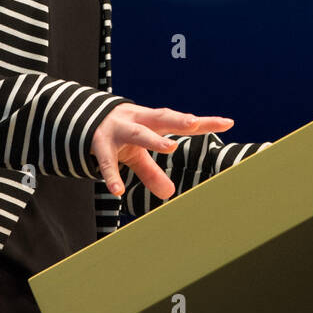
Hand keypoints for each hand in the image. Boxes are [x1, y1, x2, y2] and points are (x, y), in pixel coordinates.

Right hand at [91, 102, 233, 199]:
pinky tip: (117, 191)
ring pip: (138, 133)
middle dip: (178, 120)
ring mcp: (118, 131)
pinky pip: (107, 162)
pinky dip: (111, 175)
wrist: (83, 120)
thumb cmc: (120, 135)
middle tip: (194, 122)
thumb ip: (152, 171)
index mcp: (152, 120)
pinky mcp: (100, 145)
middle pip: (161, 118)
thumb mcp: (137, 154)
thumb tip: (169, 194)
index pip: (181, 121)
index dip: (204, 122)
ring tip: (171, 148)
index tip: (229, 122)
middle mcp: (138, 121)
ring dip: (154, 140)